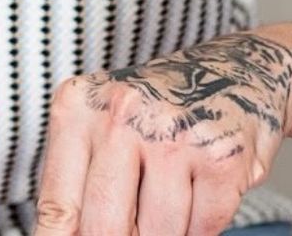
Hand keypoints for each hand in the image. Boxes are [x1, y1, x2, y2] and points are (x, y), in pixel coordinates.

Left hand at [32, 32, 291, 235]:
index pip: (59, 206)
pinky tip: (197, 195)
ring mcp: (173, 134)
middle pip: (105, 228)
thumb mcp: (101, 128)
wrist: (232, 71)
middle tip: (131, 227)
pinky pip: (203, 229)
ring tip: (164, 204)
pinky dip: (199, 227)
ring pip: (156, 234)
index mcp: (79, 108)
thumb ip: (80, 182)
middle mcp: (122, 113)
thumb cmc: (156, 109)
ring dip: (163, 234)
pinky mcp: (221, 156)